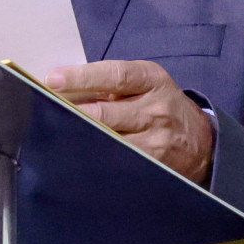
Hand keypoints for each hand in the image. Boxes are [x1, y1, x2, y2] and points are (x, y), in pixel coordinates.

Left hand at [43, 60, 215, 183]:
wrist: (201, 140)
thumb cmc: (158, 103)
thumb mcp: (141, 83)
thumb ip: (104, 83)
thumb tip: (55, 88)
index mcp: (151, 80)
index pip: (114, 76)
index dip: (81, 77)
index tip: (52, 80)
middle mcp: (156, 109)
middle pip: (106, 114)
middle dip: (72, 115)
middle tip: (42, 112)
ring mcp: (156, 142)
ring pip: (108, 143)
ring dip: (78, 140)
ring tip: (50, 137)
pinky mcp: (154, 167)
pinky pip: (118, 165)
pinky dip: (94, 161)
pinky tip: (74, 159)